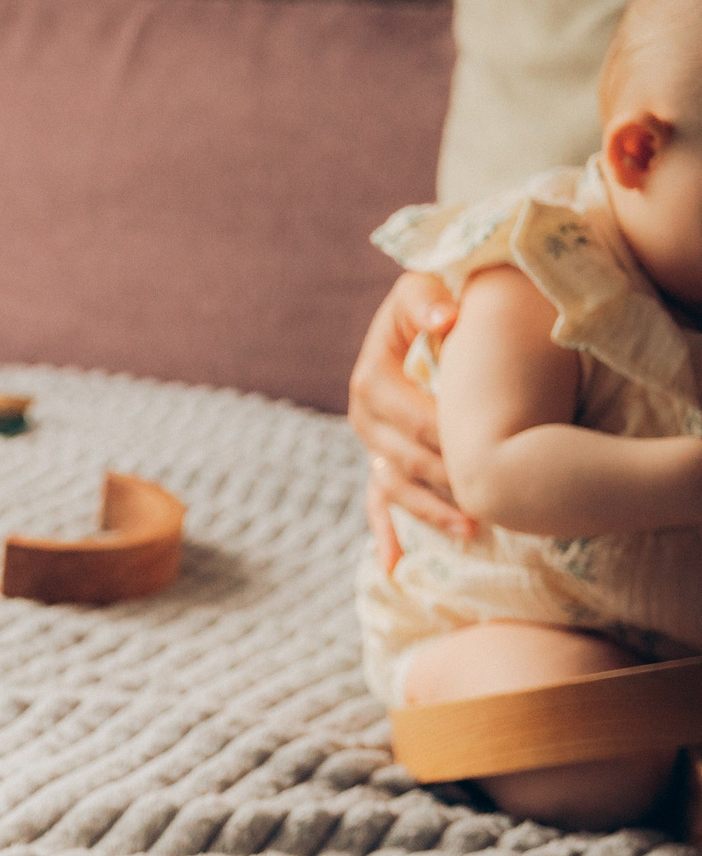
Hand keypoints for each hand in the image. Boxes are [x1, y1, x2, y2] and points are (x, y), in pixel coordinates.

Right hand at [349, 271, 472, 570]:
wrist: (427, 320)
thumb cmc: (432, 303)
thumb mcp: (422, 288)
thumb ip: (427, 298)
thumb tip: (446, 318)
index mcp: (369, 378)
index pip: (402, 409)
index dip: (437, 426)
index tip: (481, 437)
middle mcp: (364, 419)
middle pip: (402, 456)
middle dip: (444, 476)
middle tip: (491, 490)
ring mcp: (372, 448)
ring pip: (397, 488)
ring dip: (431, 511)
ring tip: (473, 527)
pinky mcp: (381, 467)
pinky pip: (381, 506)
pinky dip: (387, 536)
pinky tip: (396, 567)